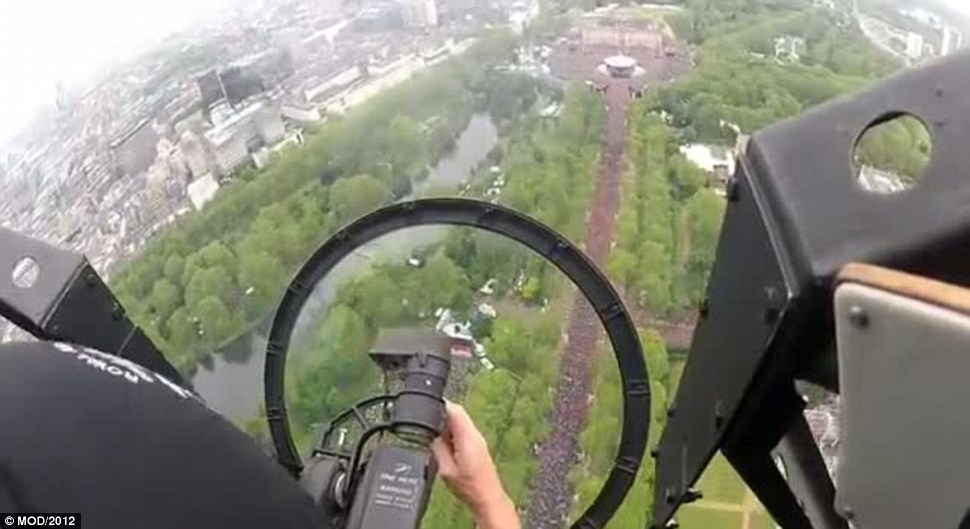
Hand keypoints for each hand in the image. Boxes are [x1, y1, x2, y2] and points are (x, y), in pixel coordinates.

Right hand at [431, 402, 520, 528]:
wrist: (487, 498)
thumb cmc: (470, 486)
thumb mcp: (445, 468)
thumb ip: (437, 448)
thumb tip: (431, 436)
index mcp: (467, 436)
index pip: (454, 409)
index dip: (440, 405)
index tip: (429, 407)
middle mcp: (476, 435)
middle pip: (458, 414)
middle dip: (442, 418)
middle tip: (430, 428)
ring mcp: (479, 440)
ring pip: (461, 423)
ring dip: (448, 427)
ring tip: (439, 442)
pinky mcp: (480, 446)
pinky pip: (465, 433)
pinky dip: (454, 435)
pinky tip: (449, 449)